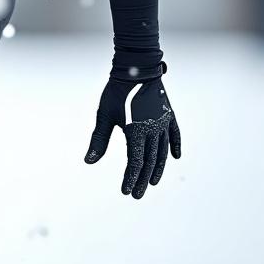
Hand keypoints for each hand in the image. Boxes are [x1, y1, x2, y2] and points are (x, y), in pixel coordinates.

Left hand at [84, 62, 180, 198]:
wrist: (135, 68)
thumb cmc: (116, 92)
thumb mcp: (104, 116)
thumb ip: (99, 140)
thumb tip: (88, 161)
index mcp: (137, 131)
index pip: (135, 162)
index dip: (130, 178)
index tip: (126, 191)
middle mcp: (153, 130)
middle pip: (150, 161)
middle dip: (142, 179)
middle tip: (136, 194)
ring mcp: (163, 122)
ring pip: (162, 152)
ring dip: (157, 169)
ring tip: (152, 182)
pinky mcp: (168, 115)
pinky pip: (175, 135)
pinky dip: (174, 146)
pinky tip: (174, 157)